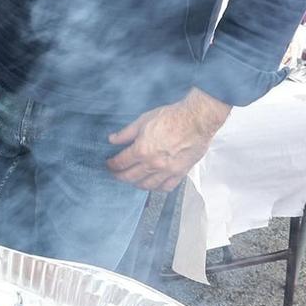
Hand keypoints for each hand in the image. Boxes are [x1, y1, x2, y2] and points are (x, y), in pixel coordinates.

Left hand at [106, 88, 231, 191]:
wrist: (196, 120)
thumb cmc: (172, 117)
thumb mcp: (143, 120)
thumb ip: (126, 133)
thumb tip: (112, 139)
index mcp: (141, 150)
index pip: (120, 163)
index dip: (111, 165)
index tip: (109, 164)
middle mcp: (153, 164)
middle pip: (130, 177)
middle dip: (120, 176)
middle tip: (116, 174)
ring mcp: (167, 170)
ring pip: (147, 185)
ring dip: (136, 184)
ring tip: (133, 180)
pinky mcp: (180, 172)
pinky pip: (166, 187)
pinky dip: (157, 188)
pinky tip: (153, 185)